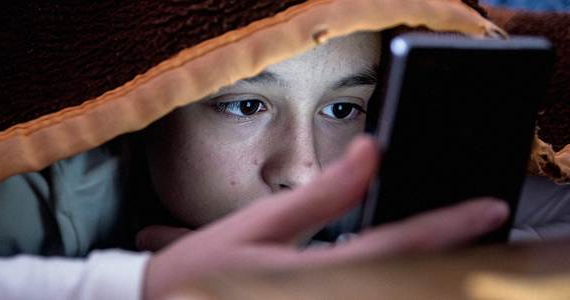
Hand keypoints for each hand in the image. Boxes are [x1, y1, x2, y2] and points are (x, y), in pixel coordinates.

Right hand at [142, 135, 509, 299]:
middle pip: (410, 279)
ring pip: (395, 289)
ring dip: (431, 269)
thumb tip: (370, 152)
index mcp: (315, 275)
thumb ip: (322, 194)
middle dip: (452, 254)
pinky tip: (404, 262)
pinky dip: (395, 277)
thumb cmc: (208, 269)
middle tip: (481, 223)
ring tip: (453, 241)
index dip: (448, 227)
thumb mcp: (262, 226)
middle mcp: (330, 297)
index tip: (488, 208)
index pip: (398, 247)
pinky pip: (369, 293)